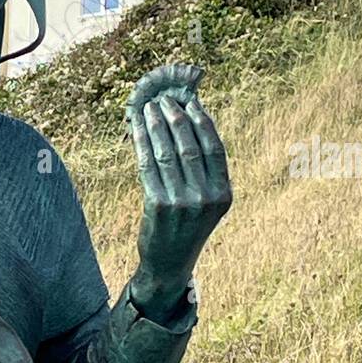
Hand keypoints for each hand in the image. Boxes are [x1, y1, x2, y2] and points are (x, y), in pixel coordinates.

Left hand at [125, 64, 231, 317]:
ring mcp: (182, 203)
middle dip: (175, 118)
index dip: (202, 121)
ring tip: (148, 108)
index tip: (190, 102)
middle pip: (190, 146)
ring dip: (156, 126)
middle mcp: (206, 198)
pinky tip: (137, 128)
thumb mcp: (207, 202)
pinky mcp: (158, 206)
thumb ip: (205, 170)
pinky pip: (148, 167)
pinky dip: (142, 143)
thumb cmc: (187, 226)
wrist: (169, 263)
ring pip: (167, 153)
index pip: (215, 148)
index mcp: (224, 194)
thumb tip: (191, 122)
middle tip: (164, 99)